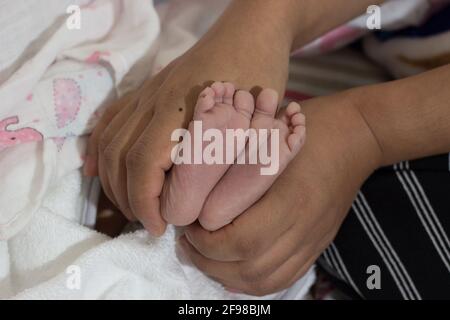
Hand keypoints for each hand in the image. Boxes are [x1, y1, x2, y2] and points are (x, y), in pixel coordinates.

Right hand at [84, 24, 290, 235]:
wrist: (250, 32)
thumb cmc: (260, 78)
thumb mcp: (249, 124)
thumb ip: (218, 163)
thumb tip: (190, 205)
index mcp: (180, 112)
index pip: (143, 167)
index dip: (145, 203)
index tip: (158, 227)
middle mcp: (154, 102)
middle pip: (119, 157)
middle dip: (127, 197)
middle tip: (147, 222)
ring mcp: (147, 93)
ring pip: (109, 140)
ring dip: (112, 179)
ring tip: (129, 205)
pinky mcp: (146, 89)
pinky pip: (111, 119)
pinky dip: (98, 147)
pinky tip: (93, 168)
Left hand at [180, 91, 382, 295]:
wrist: (358, 136)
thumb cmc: (311, 129)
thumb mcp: (270, 138)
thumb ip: (239, 170)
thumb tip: (199, 196)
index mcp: (291, 198)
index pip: (241, 240)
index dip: (206, 241)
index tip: (189, 226)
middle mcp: (304, 227)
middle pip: (249, 267)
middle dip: (208, 261)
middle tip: (189, 243)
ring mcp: (314, 239)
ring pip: (265, 280)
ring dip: (227, 276)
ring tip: (206, 257)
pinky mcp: (318, 244)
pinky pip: (285, 278)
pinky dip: (254, 282)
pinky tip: (234, 270)